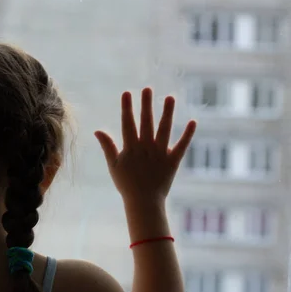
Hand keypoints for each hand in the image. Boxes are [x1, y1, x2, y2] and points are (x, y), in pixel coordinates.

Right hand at [94, 88, 195, 204]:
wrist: (143, 202)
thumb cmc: (126, 184)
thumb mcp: (113, 165)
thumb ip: (107, 146)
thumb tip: (97, 130)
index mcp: (131, 148)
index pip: (128, 123)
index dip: (127, 108)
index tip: (127, 93)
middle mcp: (146, 148)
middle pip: (146, 122)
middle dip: (146, 104)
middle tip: (148, 89)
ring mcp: (160, 153)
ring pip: (165, 129)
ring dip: (167, 113)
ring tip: (169, 97)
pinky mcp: (173, 161)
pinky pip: (182, 145)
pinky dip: (188, 134)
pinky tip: (193, 121)